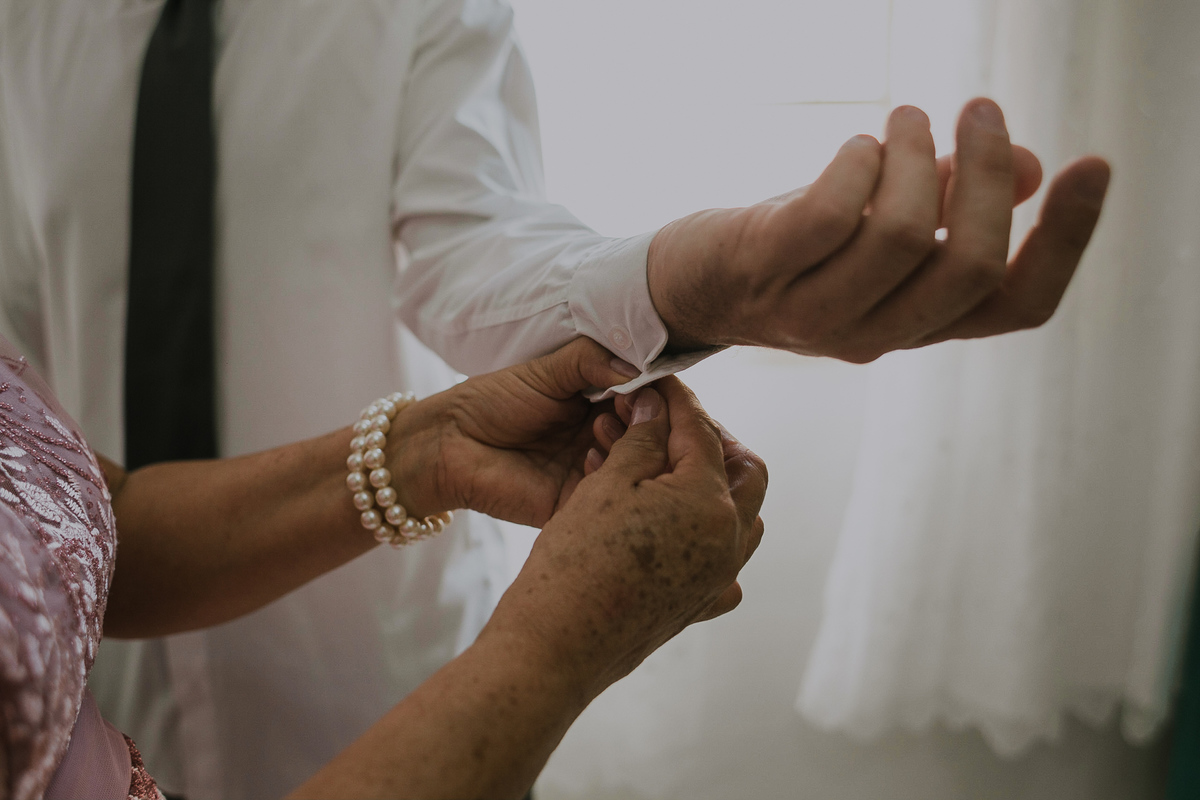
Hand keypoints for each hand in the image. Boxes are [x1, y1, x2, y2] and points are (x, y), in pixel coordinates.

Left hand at [387, 337, 633, 525]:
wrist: (449, 443)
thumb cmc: (492, 401)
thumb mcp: (547, 370)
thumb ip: (592, 361)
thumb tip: (639, 366)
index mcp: (598, 406)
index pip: (644, 401)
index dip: (651, 392)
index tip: (647, 381)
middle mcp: (602, 441)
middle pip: (647, 435)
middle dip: (643, 418)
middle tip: (627, 404)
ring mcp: (592, 474)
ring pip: (634, 466)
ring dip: (627, 445)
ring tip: (599, 426)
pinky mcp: (576, 504)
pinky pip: (609, 498)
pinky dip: (608, 476)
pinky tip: (590, 455)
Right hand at [484, 377, 767, 696]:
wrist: (555, 645)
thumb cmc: (575, 562)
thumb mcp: (608, 483)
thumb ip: (643, 438)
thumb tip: (659, 406)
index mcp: (710, 503)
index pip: (703, 432)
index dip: (677, 400)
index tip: (656, 383)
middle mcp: (728, 541)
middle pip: (745, 473)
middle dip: (711, 440)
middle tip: (667, 424)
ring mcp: (719, 577)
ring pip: (741, 516)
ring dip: (713, 484)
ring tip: (662, 467)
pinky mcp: (700, 603)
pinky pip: (723, 560)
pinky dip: (707, 534)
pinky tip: (670, 524)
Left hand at [647, 98, 1110, 362]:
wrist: (689, 289)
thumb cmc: (798, 254)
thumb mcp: (881, 236)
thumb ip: (952, 207)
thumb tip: (1027, 170)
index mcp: (918, 327)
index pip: (1016, 305)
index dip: (1064, 240)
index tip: (1089, 163)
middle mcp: (874, 334)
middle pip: (967, 268)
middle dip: (985, 175)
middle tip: (980, 109)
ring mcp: (814, 313)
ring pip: (901, 236)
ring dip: (915, 157)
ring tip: (905, 118)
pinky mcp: (764, 273)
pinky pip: (828, 214)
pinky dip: (857, 163)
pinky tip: (856, 147)